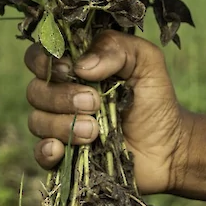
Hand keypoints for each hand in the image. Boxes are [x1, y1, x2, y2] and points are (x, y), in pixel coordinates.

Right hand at [24, 31, 192, 194]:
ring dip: (63, 124)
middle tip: (95, 103)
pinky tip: (61, 149)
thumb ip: (116, 48)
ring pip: (37, 121)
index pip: (39, 56)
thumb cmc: (155, 98)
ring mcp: (59, 127)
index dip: (45, 60)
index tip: (70, 69)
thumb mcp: (145, 61)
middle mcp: (60, 94)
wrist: (170, 147)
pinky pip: (39, 153)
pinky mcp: (63, 157)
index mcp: (74, 66)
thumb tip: (81, 66)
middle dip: (62, 96)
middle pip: (35, 90)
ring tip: (95, 131)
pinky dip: (46, 150)